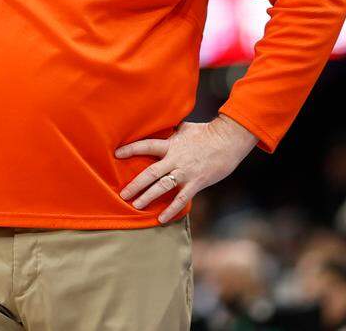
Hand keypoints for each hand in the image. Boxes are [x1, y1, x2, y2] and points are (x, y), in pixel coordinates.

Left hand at [116, 114, 257, 223]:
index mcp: (172, 144)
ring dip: (148, 197)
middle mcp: (175, 159)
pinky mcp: (196, 182)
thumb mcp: (187, 128)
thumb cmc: (208, 133)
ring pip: (162, 187)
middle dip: (135, 184)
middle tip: (123, 194)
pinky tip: (161, 218)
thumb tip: (165, 126)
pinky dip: (171, 209)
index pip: (147, 145)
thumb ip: (174, 131)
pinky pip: (181, 199)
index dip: (130, 149)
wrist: (228, 140)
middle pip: (150, 172)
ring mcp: (185, 172)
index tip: (117, 154)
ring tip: (136, 206)